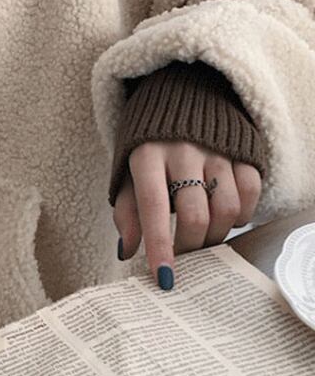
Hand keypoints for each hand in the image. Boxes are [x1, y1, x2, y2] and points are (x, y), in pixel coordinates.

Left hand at [113, 140, 261, 289]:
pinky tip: (227, 216)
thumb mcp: (127, 171)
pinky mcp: (241, 149)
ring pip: (225, 208)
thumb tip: (126, 250)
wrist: (177, 98)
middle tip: (185, 254)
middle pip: (194, 215)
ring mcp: (214, 149)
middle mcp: (181, 150)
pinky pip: (249, 192)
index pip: (152, 207)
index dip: (159, 245)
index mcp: (146, 155)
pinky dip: (242, 214)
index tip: (164, 277)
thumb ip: (126, 210)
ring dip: (217, 234)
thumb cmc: (148, 145)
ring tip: (205, 236)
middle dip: (190, 246)